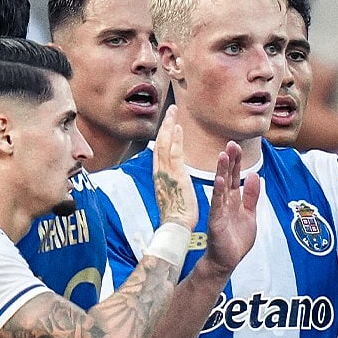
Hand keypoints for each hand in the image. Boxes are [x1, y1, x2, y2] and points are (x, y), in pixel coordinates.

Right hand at [153, 105, 197, 229]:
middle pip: (160, 142)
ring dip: (169, 125)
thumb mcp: (172, 195)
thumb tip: (174, 178)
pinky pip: (173, 152)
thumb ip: (172, 183)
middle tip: (170, 110)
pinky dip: (174, 138)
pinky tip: (177, 127)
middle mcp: (160, 172)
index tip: (168, 124)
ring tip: (173, 111)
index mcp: (160, 177)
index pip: (160, 151)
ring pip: (164, 143)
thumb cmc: (176, 216)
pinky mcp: (175, 175)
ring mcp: (166, 172)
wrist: (175, 227)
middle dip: (165, 125)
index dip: (164, 135)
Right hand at [201, 142, 259, 277]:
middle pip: (227, 177)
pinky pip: (217, 205)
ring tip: (223, 156)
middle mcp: (225, 202)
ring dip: (221, 171)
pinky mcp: (216, 222)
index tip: (236, 146)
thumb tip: (254, 175)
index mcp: (233, 200)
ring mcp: (219, 211)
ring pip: (220, 187)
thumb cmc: (236, 240)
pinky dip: (218, 192)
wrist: (227, 261)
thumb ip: (252, 196)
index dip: (236, 161)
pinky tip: (219, 181)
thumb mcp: (250, 214)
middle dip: (229, 161)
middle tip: (231, 144)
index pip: (234, 176)